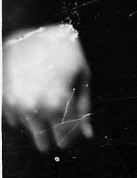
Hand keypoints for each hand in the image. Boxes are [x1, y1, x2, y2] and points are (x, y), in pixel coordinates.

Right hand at [3, 24, 92, 152]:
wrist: (32, 34)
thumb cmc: (64, 52)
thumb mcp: (82, 75)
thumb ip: (85, 107)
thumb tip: (87, 135)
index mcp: (59, 104)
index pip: (66, 138)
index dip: (71, 138)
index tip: (71, 134)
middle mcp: (36, 108)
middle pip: (43, 144)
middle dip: (52, 139)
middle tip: (57, 130)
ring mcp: (17, 105)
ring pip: (29, 130)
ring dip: (38, 124)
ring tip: (46, 102)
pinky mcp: (4, 100)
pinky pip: (14, 118)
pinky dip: (24, 113)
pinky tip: (32, 94)